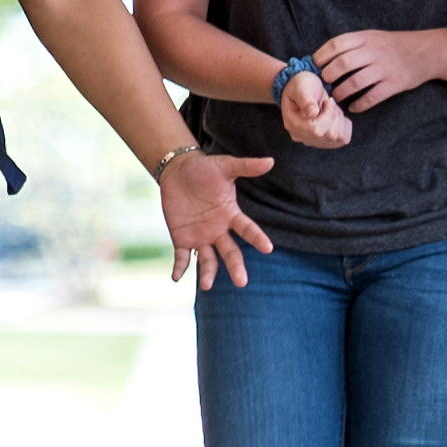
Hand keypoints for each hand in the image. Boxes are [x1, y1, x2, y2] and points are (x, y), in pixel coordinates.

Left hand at [151, 147, 278, 288]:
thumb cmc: (204, 169)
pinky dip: (179, 267)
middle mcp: (219, 230)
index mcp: (231, 215)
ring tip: (207, 286)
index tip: (268, 248)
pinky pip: (182, 257)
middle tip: (242, 282)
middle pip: (230, 252)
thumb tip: (270, 161)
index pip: (247, 229)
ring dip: (208, 273)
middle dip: (236, 266)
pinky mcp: (182, 239)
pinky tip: (176, 277)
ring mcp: (201, 237)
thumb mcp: (225, 166)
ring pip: (208, 260)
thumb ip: (246, 167)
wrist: (178, 171)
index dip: (257, 238)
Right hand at [274, 68, 352, 149]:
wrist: (305, 90)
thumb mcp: (301, 87)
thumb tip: (312, 113)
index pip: (316, 130)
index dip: (328, 115)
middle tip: (328, 102)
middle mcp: (302, 137)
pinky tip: (334, 116)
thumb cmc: (302, 86)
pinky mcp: (326, 142)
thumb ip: (306, 99)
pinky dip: (344, 126)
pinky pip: (344, 139)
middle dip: (334, 115)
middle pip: (330, 135)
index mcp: (293, 124)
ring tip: (330, 108)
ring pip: (339, 137)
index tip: (328, 100)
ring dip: (339, 119)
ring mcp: (314, 142)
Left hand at [305, 28, 442, 113]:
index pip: (337, 44)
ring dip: (341, 92)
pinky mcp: (394, 84)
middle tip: (323, 83)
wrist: (427, 52)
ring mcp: (385, 68)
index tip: (314, 65)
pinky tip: (353, 107)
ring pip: (356, 82)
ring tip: (335, 97)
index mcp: (366, 38)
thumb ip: (354, 44)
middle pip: (344, 63)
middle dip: (329, 74)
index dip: (322, 55)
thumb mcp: (374, 36)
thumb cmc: (395, 45)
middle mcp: (374, 52)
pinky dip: (360, 104)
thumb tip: (327, 56)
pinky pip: (373, 96)